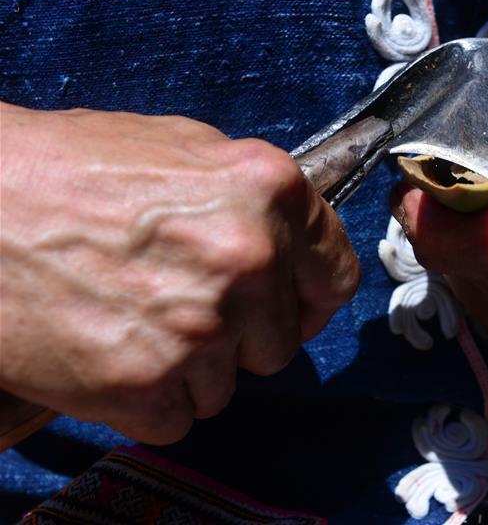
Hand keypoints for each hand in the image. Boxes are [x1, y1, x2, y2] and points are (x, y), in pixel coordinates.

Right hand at [0, 103, 359, 443]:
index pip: (337, 277)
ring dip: (189, 368)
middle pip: (281, 341)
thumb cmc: (69, 169)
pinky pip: (179, 418)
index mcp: (269, 190)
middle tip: (175, 302)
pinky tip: (109, 351)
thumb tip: (294, 248)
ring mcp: (201, 325)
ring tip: (130, 318)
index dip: (310, 298)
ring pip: (228, 386)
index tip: (289, 307)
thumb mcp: (187, 149)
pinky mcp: (147, 384)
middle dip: (239, 334)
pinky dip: (147, 399)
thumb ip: (257, 202)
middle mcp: (248, 258)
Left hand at [391, 0, 487, 338]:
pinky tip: (482, 228)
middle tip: (438, 167)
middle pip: (451, 255)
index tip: (429, 165)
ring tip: (468, 193)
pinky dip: (455, 253)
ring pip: (447, 270)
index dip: (444, 209)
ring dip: (440, 226)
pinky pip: (457, 286)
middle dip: (430, 205)